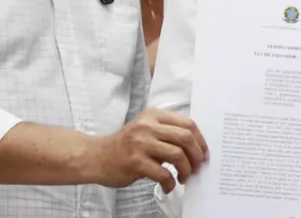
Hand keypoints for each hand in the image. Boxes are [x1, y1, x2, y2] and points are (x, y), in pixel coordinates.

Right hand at [88, 108, 207, 193]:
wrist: (95, 156)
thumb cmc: (125, 145)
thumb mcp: (146, 128)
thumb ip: (167, 132)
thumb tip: (195, 148)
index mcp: (154, 115)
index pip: (188, 124)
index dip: (201, 140)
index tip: (204, 153)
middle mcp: (148, 126)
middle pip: (186, 138)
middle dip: (197, 155)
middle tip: (198, 167)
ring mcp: (141, 143)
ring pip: (177, 155)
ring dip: (186, 170)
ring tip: (184, 177)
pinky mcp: (135, 162)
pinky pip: (163, 174)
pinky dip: (170, 182)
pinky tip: (168, 186)